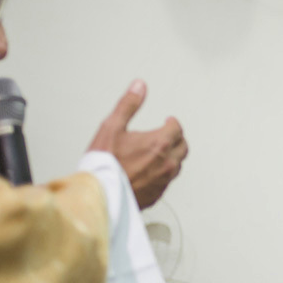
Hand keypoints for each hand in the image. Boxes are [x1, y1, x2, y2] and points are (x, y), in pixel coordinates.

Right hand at [88, 80, 187, 208]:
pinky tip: (154, 172)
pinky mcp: (157, 195)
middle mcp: (166, 163)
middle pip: (183, 148)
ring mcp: (163, 181)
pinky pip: (167, 182)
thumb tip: (139, 87)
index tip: (169, 121)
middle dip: (177, 139)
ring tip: (163, 153)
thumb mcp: (112, 126)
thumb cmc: (104, 163)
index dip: (173, 123)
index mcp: (159, 144)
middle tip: (170, 135)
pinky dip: (164, 174)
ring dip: (173, 157)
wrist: (99, 194)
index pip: (177, 129)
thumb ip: (128, 104)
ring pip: (177, 166)